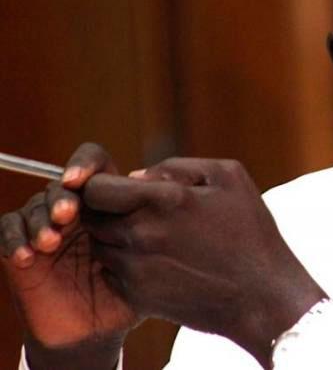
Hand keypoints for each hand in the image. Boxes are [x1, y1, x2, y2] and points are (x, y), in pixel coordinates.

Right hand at [0, 143, 137, 369]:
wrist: (97, 328)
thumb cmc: (130, 289)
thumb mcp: (150, 259)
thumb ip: (155, 230)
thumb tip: (159, 198)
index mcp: (106, 203)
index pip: (93, 164)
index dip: (84, 163)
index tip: (79, 178)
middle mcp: (75, 211)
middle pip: (61, 186)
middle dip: (62, 197)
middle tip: (68, 215)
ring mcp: (47, 229)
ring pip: (34, 206)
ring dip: (40, 219)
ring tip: (50, 241)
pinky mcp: (21, 251)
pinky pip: (8, 229)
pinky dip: (13, 238)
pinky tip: (27, 255)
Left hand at [81, 157, 325, 366]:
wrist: (262, 295)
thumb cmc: (251, 231)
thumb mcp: (229, 177)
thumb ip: (178, 167)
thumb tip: (136, 176)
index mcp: (164, 200)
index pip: (97, 189)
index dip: (101, 185)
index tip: (118, 189)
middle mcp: (143, 234)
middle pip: (92, 218)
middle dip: (107, 210)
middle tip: (137, 212)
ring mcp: (137, 269)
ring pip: (100, 245)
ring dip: (117, 237)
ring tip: (154, 237)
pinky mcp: (138, 296)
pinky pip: (112, 273)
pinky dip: (126, 265)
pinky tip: (159, 262)